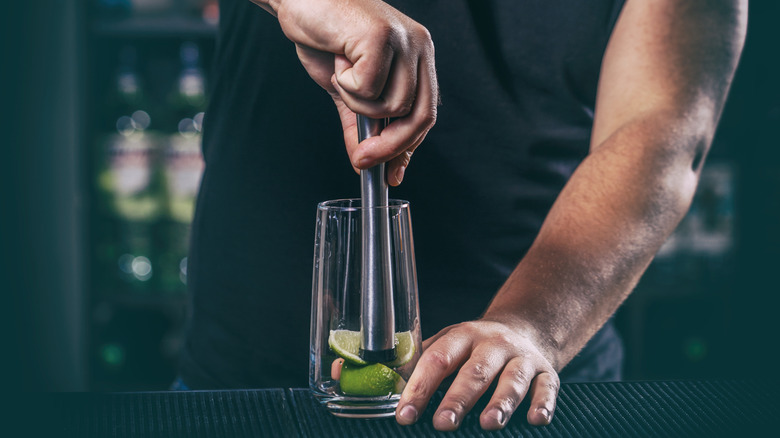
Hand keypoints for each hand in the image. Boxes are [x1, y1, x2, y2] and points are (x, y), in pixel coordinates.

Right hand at [255, 0, 437, 184]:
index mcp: (419, 58)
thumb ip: (360, 124)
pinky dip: (346, 84)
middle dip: (390, 147)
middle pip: (421, 117)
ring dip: (358, 103)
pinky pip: (369, 88)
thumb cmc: (324, 36)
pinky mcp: (381, 36)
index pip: (426, 114)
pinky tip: (338, 59)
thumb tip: (365, 162)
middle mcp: (419, 46)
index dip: (408, 148)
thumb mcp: (346, 89)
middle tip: (362, 160)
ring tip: (342, 75)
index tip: (392, 175)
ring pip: (392, 106)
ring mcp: (404, 40)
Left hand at [395, 319, 559, 430]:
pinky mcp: (547, 372)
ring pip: (512, 379)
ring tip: (489, 424)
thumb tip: (371, 380)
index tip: (405, 414)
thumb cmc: (475, 347)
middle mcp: (493, 344)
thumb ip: (418, 363)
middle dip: (459, 398)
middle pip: (475, 371)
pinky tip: (536, 419)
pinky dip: (543, 403)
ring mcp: (522, 358)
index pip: (437, 359)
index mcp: (462, 336)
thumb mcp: (447, 344)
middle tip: (443, 423)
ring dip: (501, 402)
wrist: (525, 329)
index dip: (420, 387)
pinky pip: (547, 388)